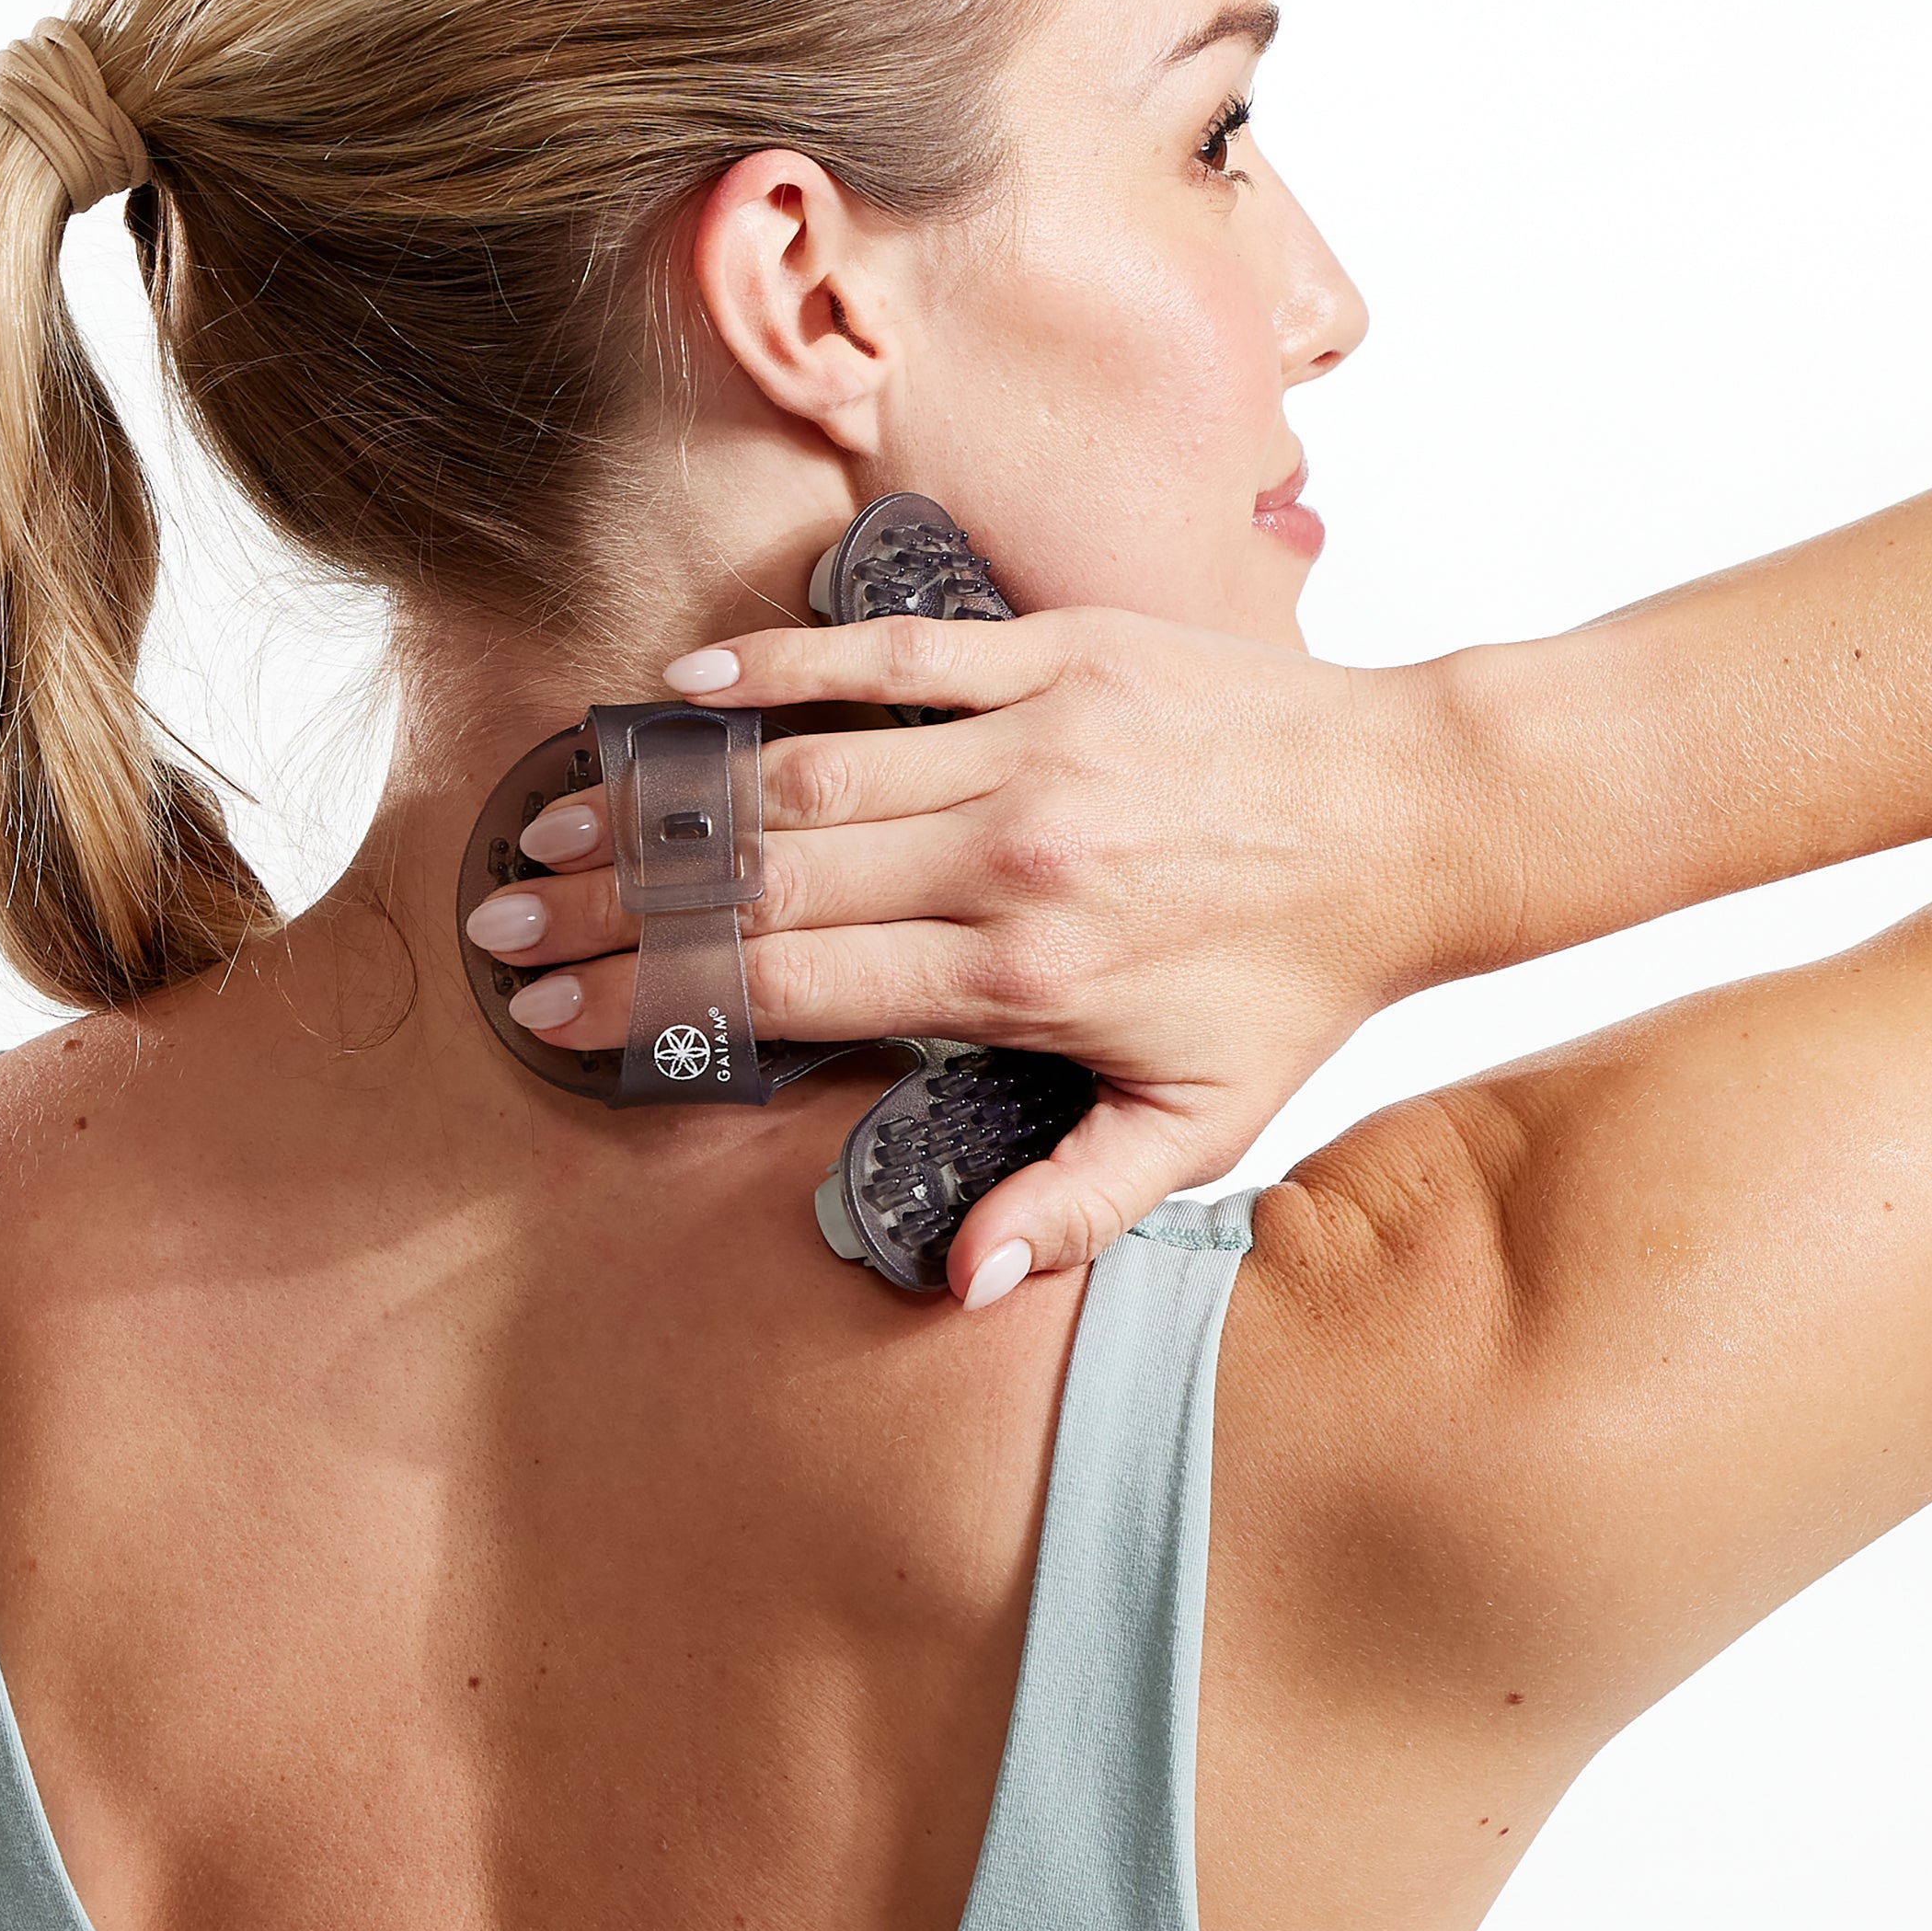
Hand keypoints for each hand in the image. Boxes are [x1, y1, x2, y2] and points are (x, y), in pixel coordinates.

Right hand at [462, 607, 1481, 1300]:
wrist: (1428, 811)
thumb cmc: (1304, 979)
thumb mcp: (1205, 1125)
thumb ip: (1076, 1203)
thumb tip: (961, 1278)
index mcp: (1020, 974)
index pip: (791, 986)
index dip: (655, 1000)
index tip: (553, 1009)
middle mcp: (1005, 850)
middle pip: (760, 878)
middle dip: (615, 903)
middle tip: (503, 914)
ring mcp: (1027, 739)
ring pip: (802, 768)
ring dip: (665, 796)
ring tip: (560, 818)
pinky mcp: (1057, 652)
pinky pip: (893, 657)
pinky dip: (785, 665)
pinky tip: (691, 684)